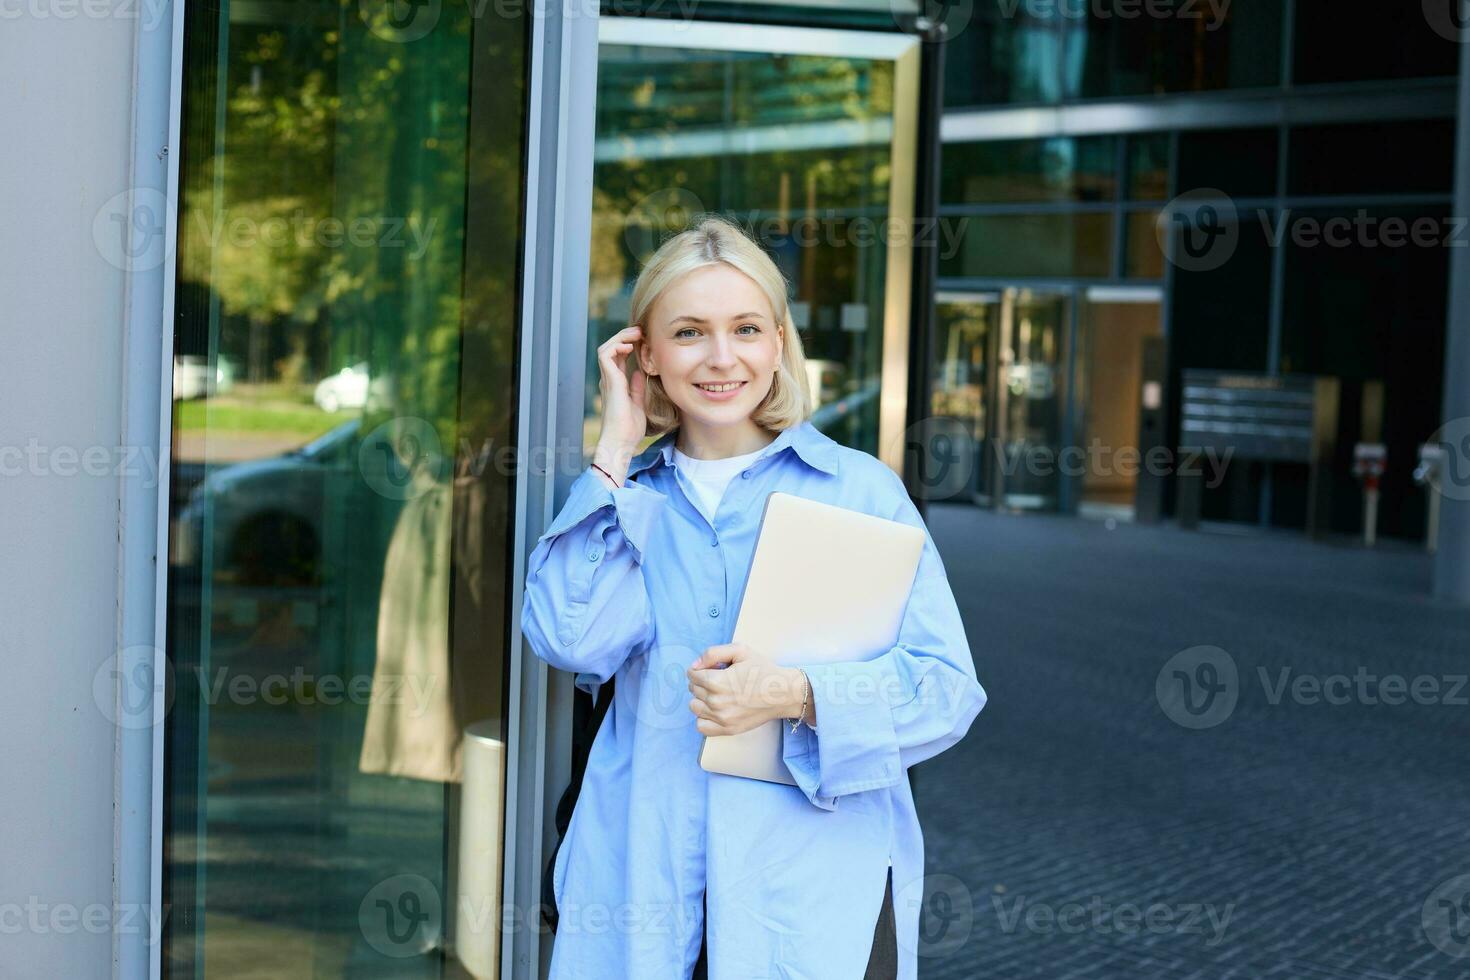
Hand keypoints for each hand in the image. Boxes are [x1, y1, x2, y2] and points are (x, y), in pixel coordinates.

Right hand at [592, 325, 647, 483]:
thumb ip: (637, 388)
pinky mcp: (609, 381)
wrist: (621, 442)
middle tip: (640, 331)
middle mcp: (609, 379)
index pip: (619, 357)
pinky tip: (629, 347)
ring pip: (606, 348)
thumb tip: (639, 373)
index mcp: (616, 383)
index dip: (629, 344)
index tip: (644, 339)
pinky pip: (605, 355)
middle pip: (611, 348)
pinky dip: (616, 346)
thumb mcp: (638, 404)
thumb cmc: (629, 429)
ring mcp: (607, 379)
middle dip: (625, 336)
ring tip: (635, 333)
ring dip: (620, 337)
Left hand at [686, 643, 809, 735]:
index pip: (692, 675)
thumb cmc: (762, 670)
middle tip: (720, 679)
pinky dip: (704, 718)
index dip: (701, 668)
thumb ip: (713, 653)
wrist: (783, 693)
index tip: (713, 668)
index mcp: (717, 681)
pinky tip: (715, 710)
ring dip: (702, 699)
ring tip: (717, 694)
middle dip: (702, 681)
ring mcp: (721, 718)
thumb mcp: (740, 651)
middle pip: (693, 690)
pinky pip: (701, 726)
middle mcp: (716, 702)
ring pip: (695, 707)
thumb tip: (695, 665)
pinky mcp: (728, 729)